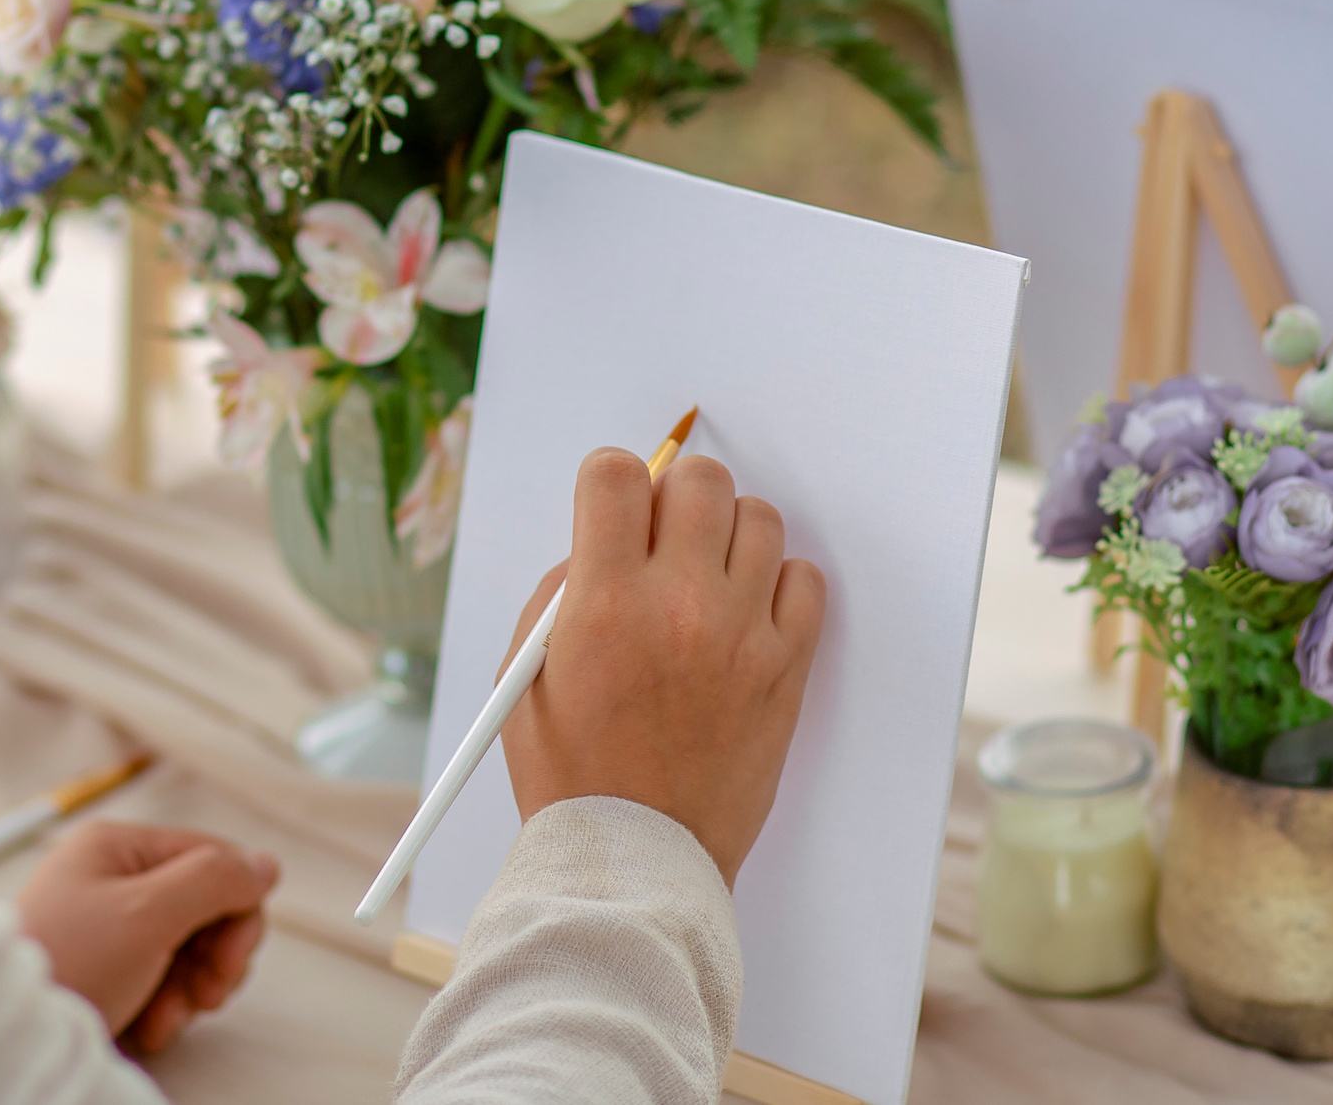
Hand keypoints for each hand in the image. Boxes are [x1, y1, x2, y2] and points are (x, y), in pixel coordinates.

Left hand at [13, 821, 279, 1055]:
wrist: (0, 1036)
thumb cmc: (63, 965)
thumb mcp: (148, 914)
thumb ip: (215, 881)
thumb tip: (264, 865)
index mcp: (119, 848)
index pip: (213, 860)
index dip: (238, 910)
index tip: (231, 962)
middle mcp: (112, 881)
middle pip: (204, 908)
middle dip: (212, 959)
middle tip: (203, 997)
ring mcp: (107, 929)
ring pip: (186, 950)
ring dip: (188, 992)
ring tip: (162, 1020)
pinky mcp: (102, 972)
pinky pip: (158, 981)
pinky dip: (163, 1009)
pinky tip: (144, 1029)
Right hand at [500, 448, 825, 883]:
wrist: (637, 859)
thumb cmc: (572, 772)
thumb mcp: (527, 674)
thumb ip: (563, 591)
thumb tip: (608, 539)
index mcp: (604, 602)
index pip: (617, 474)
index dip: (610, 479)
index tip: (613, 506)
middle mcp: (678, 605)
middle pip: (699, 480)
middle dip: (675, 497)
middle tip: (663, 541)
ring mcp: (740, 634)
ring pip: (760, 518)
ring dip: (729, 536)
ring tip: (707, 579)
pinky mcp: (785, 668)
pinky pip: (805, 579)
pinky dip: (778, 583)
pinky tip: (747, 614)